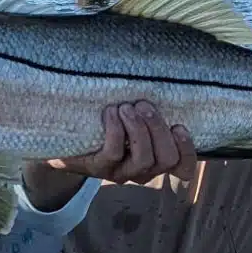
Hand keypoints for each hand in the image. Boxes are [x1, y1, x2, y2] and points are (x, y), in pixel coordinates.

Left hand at [48, 102, 198, 184]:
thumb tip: (160, 80)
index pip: (183, 167)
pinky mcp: (99, 168)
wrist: (64, 140)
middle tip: (144, 105)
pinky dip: (115, 130)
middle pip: (166, 159)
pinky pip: (114, 153)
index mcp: (155, 159)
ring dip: (138, 129)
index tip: (179, 125)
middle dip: (158, 129)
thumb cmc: (104, 123)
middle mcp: (142, 170)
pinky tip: (110, 113)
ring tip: (126, 107)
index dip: (187, 150)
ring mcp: (121, 172)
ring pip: (143, 159)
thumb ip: (147, 109)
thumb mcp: (130, 117)